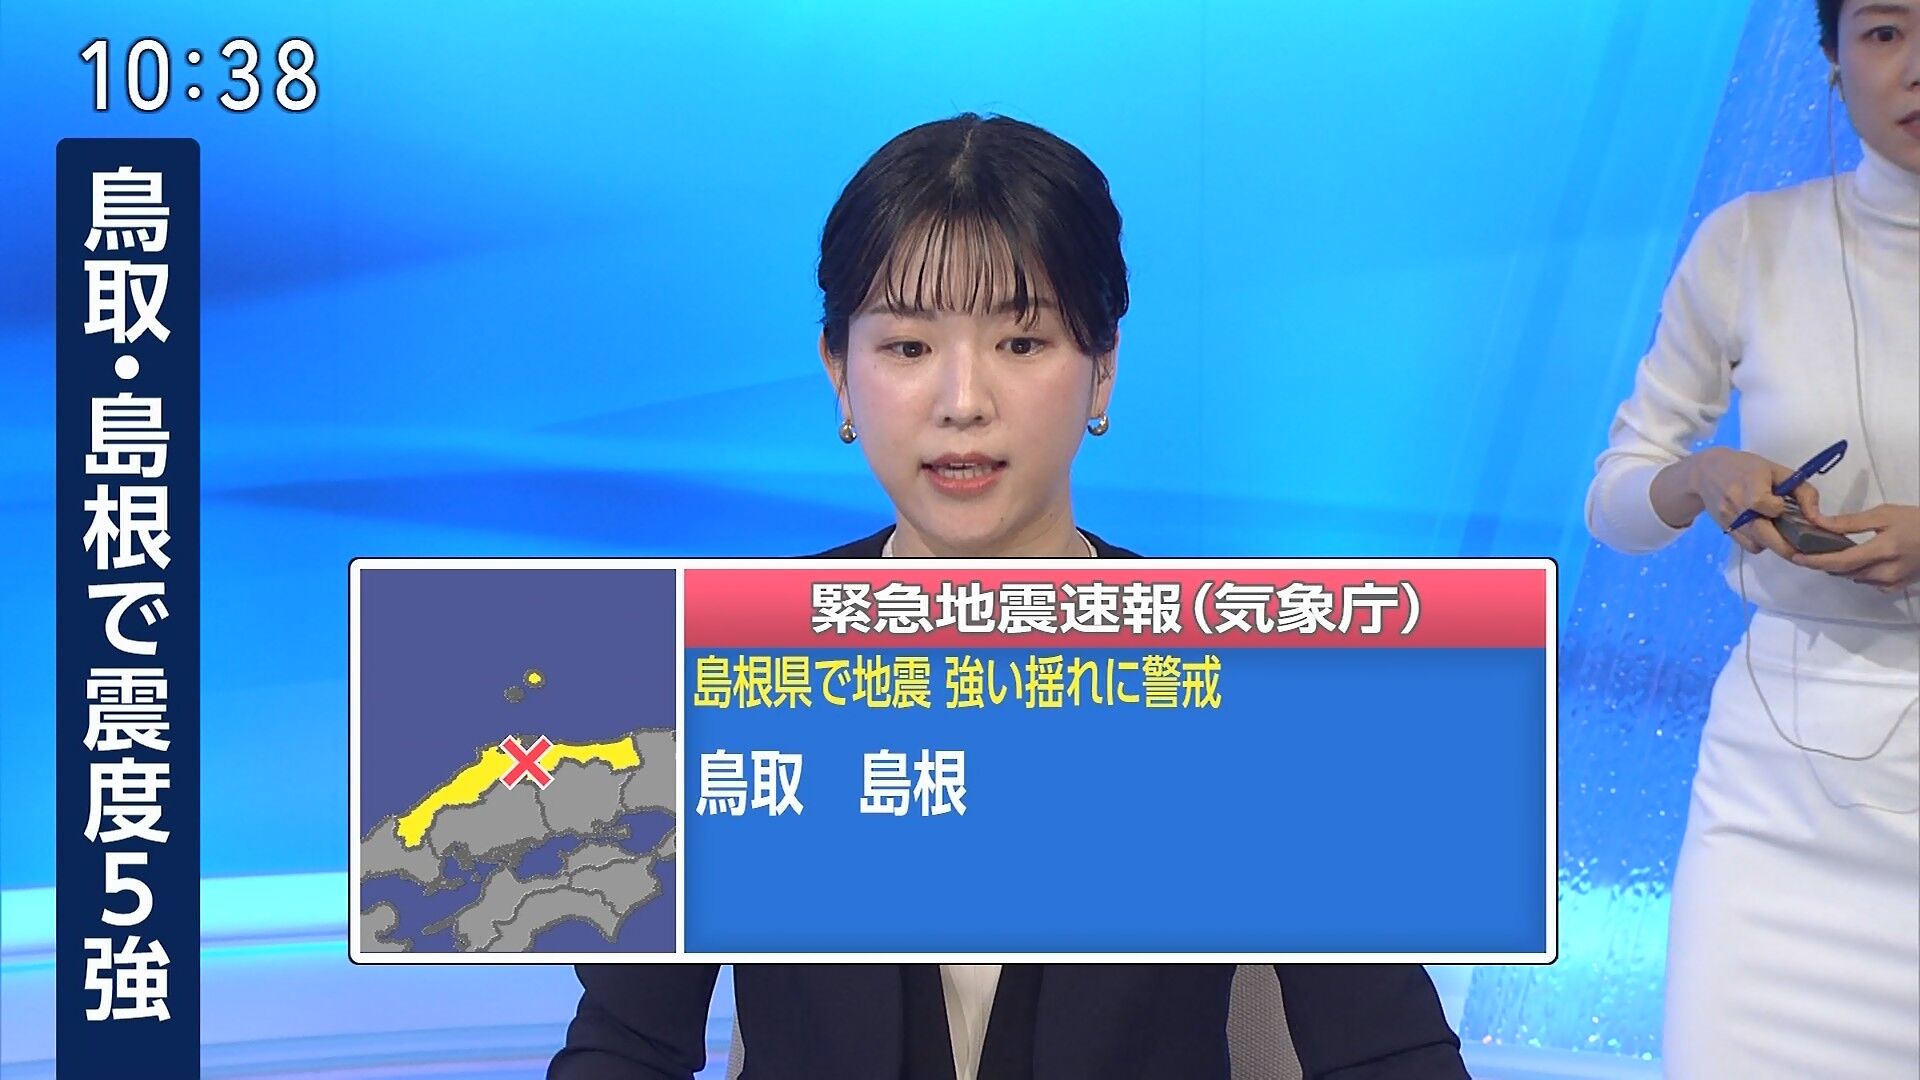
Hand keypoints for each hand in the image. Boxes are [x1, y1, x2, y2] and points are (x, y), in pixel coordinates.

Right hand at [1675, 447, 1823, 560]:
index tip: (1783, 504)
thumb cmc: (1747, 468)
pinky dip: (1761, 543)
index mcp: (1750, 484)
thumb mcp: (1777, 471)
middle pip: (1763, 535)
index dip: (1778, 508)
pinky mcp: (1725, 530)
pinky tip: (1765, 531)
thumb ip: (1802, 491)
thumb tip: (1817, 517)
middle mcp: (1736, 504)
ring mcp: (1729, 520)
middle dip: (1787, 546)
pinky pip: (1749, 546)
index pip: (1765, 504)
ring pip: (1758, 544)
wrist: (1706, 472)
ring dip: (1773, 543)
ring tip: (1781, 532)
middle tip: (1804, 547)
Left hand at [1791, 502, 1919, 591]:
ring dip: (1842, 567)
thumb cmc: (1917, 521)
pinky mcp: (1898, 587)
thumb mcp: (1884, 514)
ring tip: (1834, 551)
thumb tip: (1818, 522)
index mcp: (1882, 551)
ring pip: (1855, 578)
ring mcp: (1893, 583)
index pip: (1840, 561)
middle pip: (1844, 572)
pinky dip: (1859, 573)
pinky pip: (1869, 583)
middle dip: (1825, 563)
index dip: (1815, 561)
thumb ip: (1849, 522)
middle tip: (1810, 549)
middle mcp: (1886, 572)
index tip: (1795, 556)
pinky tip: (1860, 560)